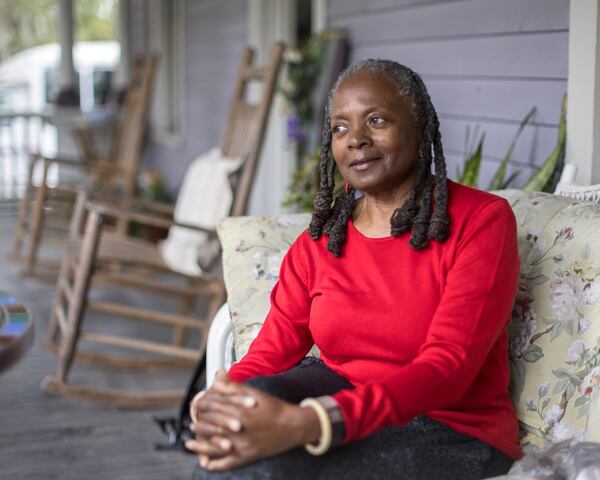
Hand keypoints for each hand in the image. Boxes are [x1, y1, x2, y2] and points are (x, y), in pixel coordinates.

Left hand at [186, 378, 320, 471]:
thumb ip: (233, 387)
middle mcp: (238, 430)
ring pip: (213, 447)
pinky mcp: (247, 457)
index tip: (196, 405)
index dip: (201, 406)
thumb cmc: (274, 408)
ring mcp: (241, 445)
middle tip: (192, 423)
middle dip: (198, 425)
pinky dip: (214, 465)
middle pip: (210, 427)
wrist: (293, 426)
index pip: (212, 408)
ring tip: (190, 443)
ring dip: (199, 446)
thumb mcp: (254, 392)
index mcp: (239, 411)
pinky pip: (226, 464)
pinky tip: (205, 462)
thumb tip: (218, 377)